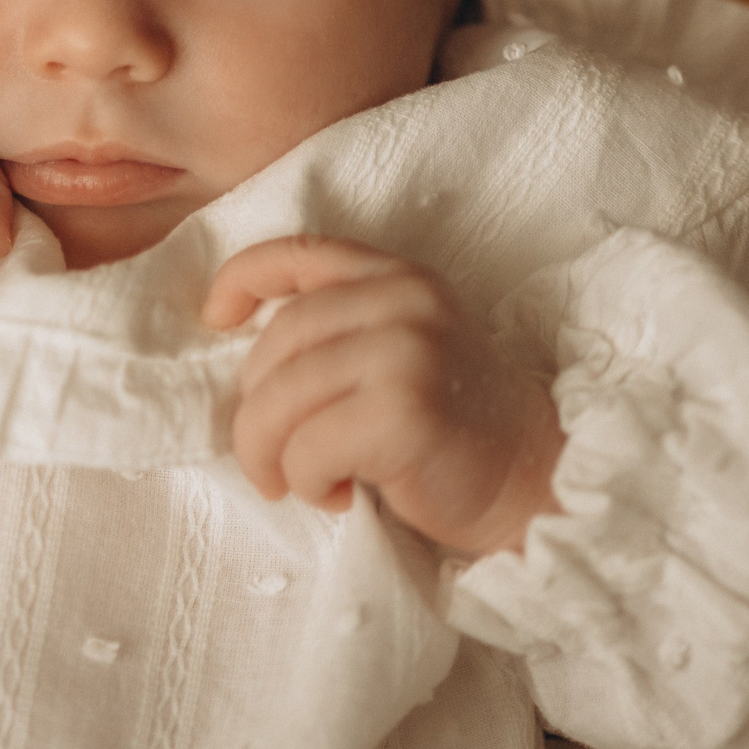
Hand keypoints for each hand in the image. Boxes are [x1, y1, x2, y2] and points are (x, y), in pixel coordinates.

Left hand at [203, 236, 562, 556]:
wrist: (533, 481)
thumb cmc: (454, 427)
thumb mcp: (407, 346)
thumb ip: (344, 326)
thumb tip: (241, 345)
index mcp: (399, 277)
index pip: (299, 253)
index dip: (241, 279)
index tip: (215, 319)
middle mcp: (403, 302)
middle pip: (274, 345)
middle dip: (253, 412)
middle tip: (272, 459)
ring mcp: (406, 353)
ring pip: (278, 400)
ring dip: (270, 456)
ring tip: (300, 483)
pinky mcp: (403, 414)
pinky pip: (306, 449)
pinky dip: (307, 483)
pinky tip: (341, 496)